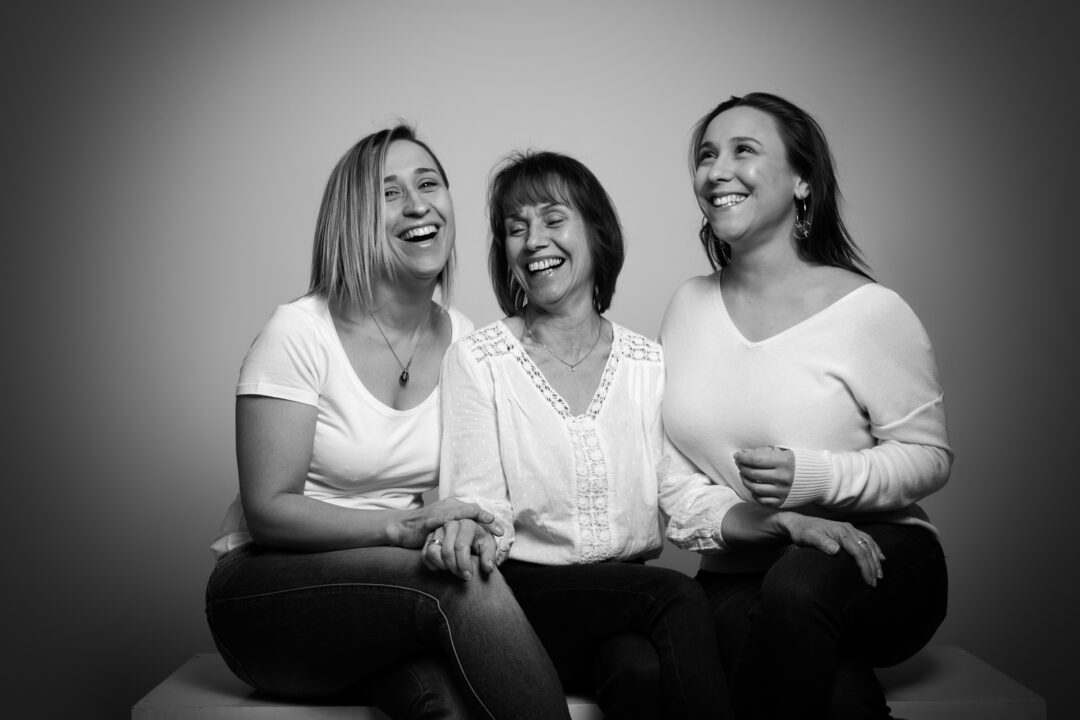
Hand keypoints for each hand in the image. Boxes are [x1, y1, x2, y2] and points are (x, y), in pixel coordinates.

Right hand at [389, 498, 503, 548]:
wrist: (401, 528)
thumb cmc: (423, 529)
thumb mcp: (444, 527)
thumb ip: (457, 529)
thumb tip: (473, 540)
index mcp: (453, 507)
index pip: (475, 512)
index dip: (488, 520)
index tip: (500, 531)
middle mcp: (448, 506)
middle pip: (472, 510)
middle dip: (487, 519)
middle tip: (499, 530)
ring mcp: (439, 512)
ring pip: (462, 512)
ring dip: (477, 517)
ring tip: (490, 523)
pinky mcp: (429, 520)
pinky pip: (445, 519)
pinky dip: (457, 521)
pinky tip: (465, 523)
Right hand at [421, 519, 499, 579]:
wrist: (470, 536)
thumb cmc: (479, 540)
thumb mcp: (488, 546)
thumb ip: (489, 556)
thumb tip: (487, 568)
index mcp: (467, 523)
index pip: (461, 546)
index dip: (464, 564)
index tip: (468, 575)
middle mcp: (450, 524)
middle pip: (447, 552)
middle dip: (455, 568)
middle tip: (463, 576)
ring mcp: (438, 530)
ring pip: (433, 552)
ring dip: (443, 566)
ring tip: (454, 569)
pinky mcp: (429, 538)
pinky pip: (425, 555)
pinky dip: (434, 565)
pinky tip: (445, 566)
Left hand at [735, 446, 794, 506]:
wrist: (819, 478)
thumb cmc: (798, 462)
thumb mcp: (784, 451)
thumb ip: (764, 452)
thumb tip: (744, 453)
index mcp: (784, 462)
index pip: (755, 460)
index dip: (742, 457)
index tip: (737, 455)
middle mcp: (783, 478)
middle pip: (753, 474)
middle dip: (742, 467)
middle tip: (739, 463)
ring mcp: (783, 491)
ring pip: (755, 488)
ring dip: (745, 480)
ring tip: (744, 474)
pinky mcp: (783, 502)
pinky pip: (762, 500)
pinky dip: (754, 493)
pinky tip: (753, 486)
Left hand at [777, 512, 885, 585]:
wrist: (797, 523)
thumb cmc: (802, 532)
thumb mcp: (809, 538)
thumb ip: (822, 543)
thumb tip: (836, 550)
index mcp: (841, 532)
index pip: (859, 551)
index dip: (865, 567)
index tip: (868, 581)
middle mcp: (848, 529)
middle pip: (866, 549)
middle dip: (873, 566)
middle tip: (874, 583)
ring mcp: (849, 529)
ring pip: (869, 544)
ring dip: (876, 559)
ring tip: (879, 575)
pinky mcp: (848, 531)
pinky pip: (867, 540)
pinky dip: (875, 549)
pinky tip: (880, 557)